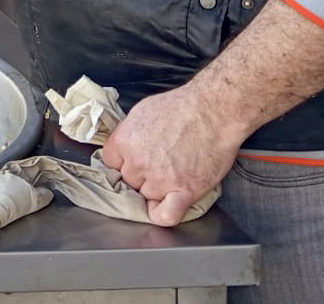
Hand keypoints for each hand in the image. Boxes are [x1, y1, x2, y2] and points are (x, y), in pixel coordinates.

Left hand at [99, 84, 241, 225]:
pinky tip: (168, 203)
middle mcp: (138, 163)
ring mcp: (160, 179)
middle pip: (129, 181)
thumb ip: (129, 133)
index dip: (124, 161)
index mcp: (125, 141)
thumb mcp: (142, 111)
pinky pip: (165, 216)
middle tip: (156, 165)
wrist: (212, 111)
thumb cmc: (182, 106)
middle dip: (140, 175)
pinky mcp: (184, 191)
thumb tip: (127, 145)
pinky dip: (163, 214)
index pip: (111, 162)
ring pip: (145, 197)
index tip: (132, 160)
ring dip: (155, 190)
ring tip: (169, 176)